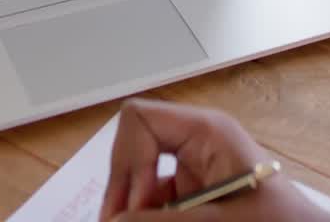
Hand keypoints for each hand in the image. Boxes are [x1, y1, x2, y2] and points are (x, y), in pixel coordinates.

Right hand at [100, 98, 329, 221]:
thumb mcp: (215, 221)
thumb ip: (160, 221)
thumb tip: (113, 220)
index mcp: (207, 131)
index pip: (139, 118)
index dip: (128, 161)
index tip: (135, 205)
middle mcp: (196, 142)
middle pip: (132, 148)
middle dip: (123, 189)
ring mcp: (193, 168)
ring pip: (139, 178)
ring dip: (133, 207)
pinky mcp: (193, 193)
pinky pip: (155, 198)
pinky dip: (147, 215)